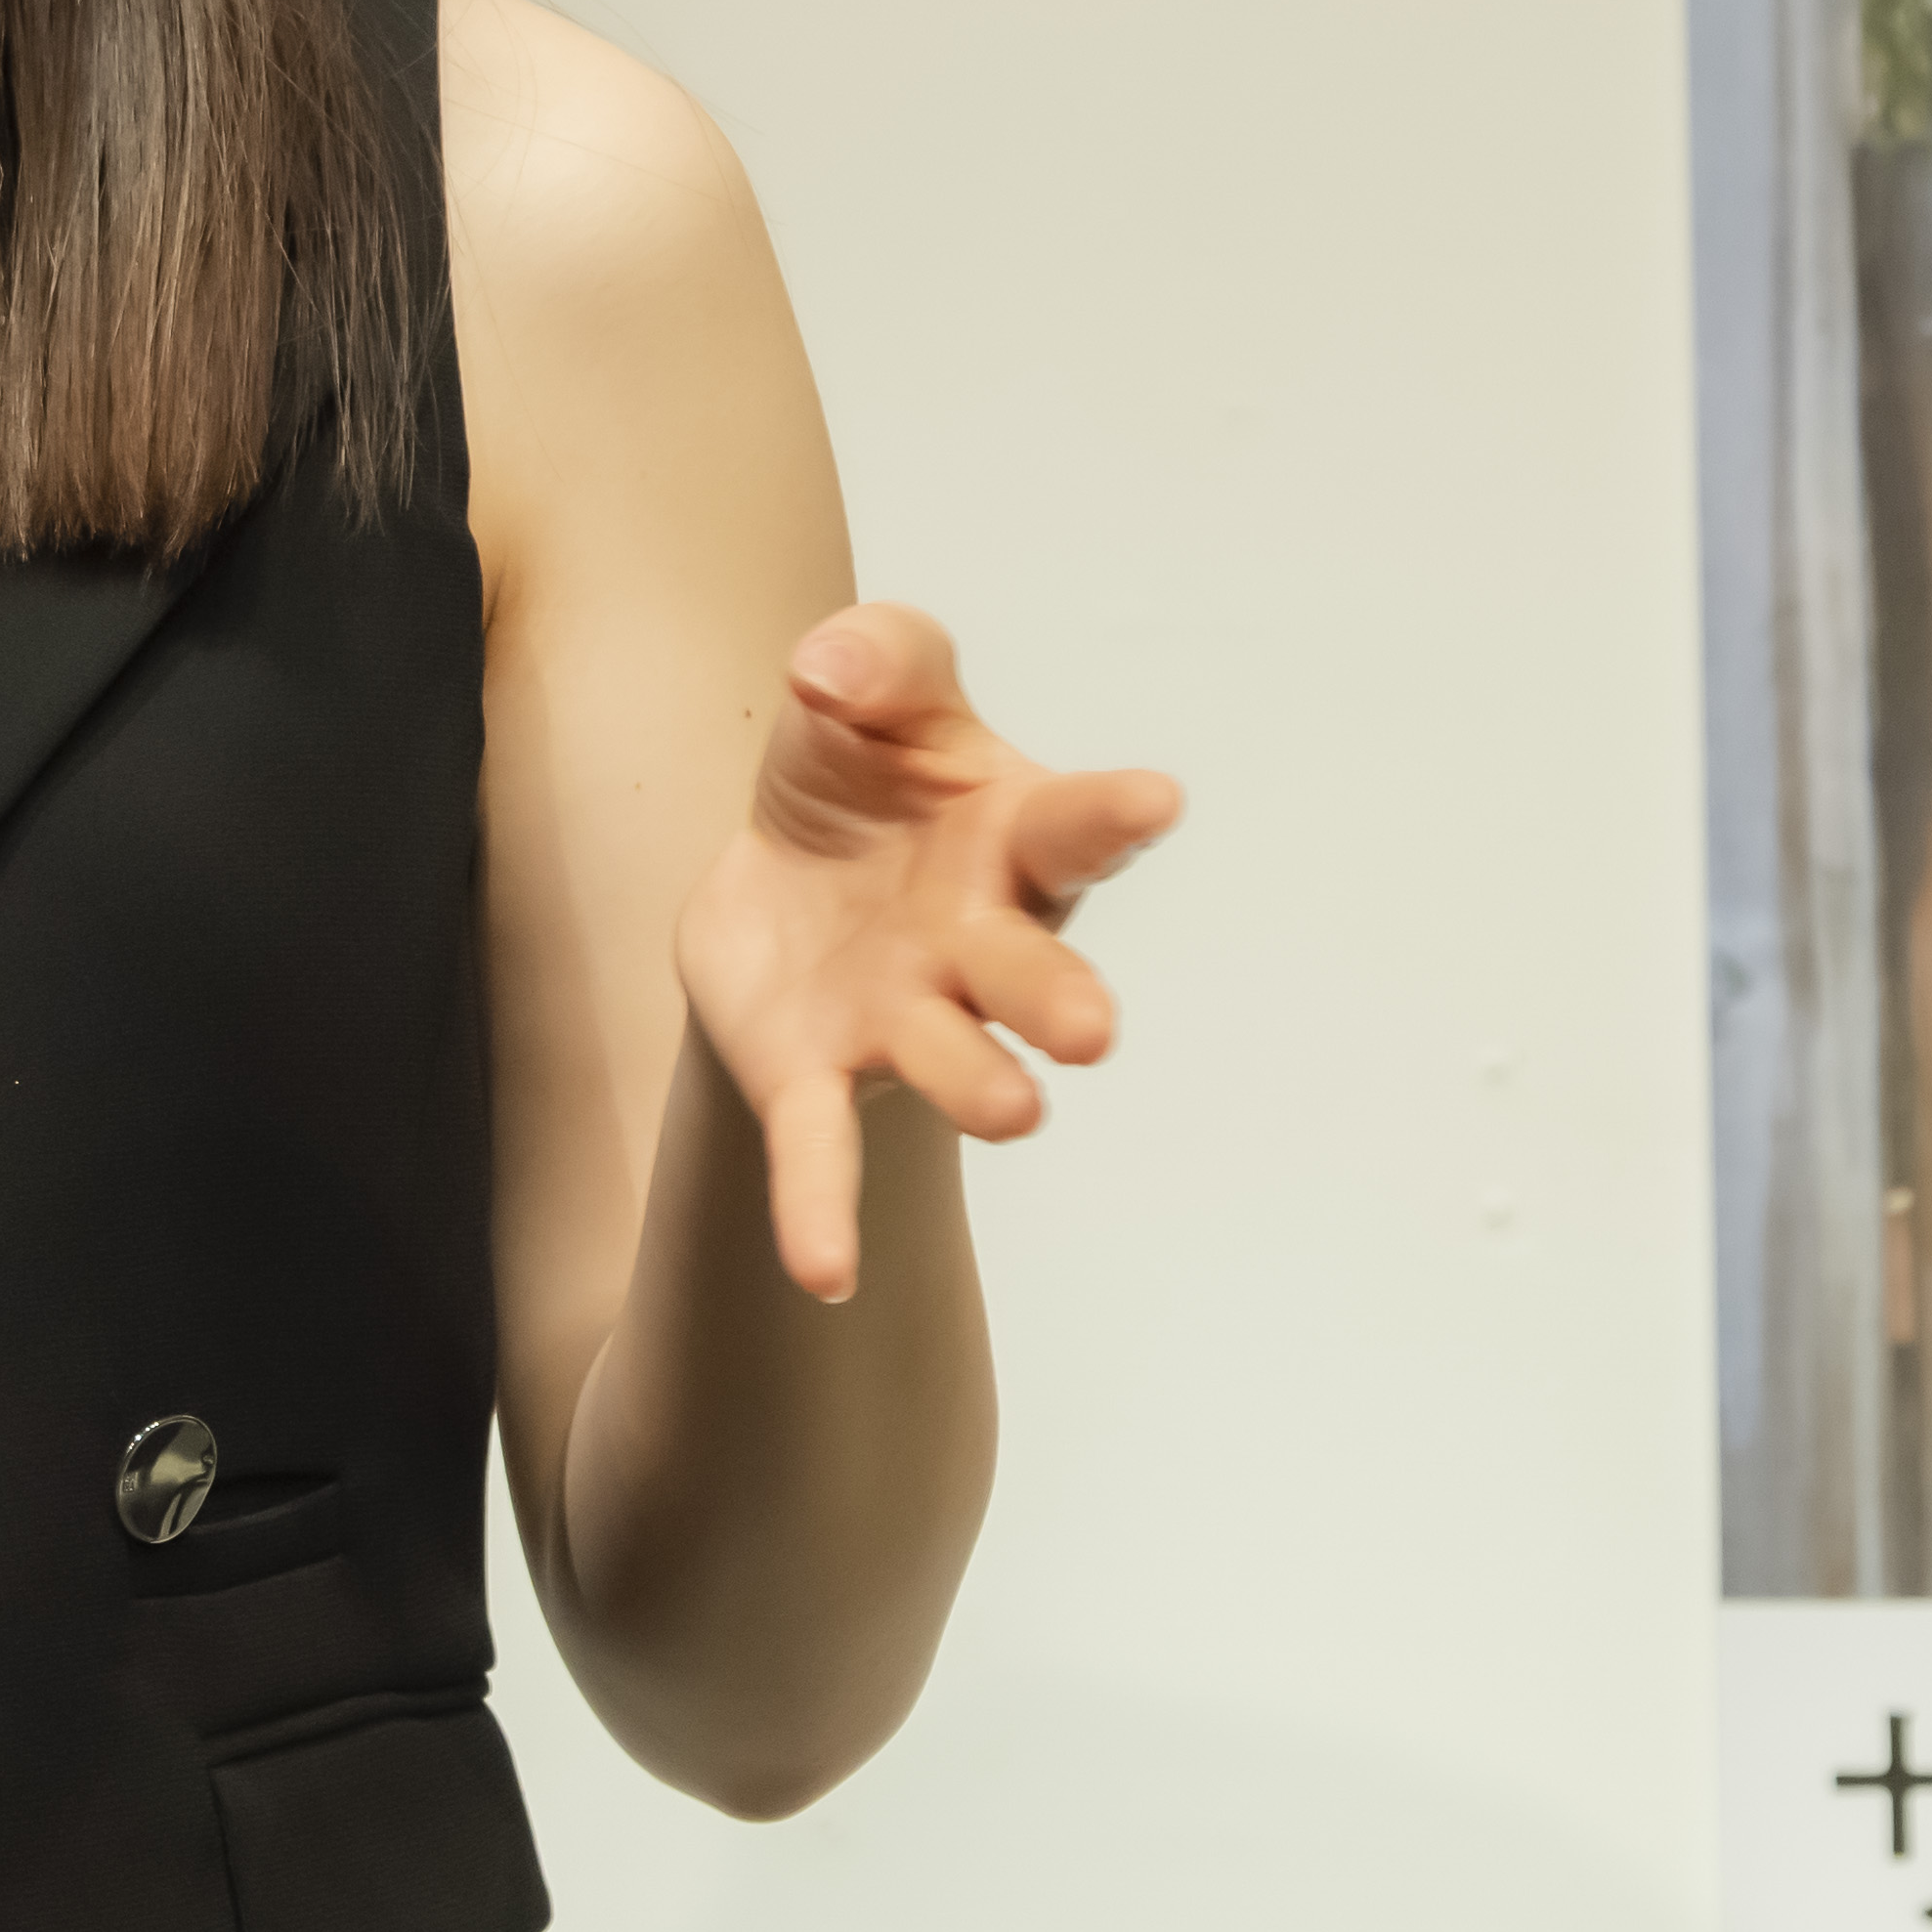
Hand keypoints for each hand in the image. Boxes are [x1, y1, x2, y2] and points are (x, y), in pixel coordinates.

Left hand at [671, 603, 1182, 1302]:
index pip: (1074, 824)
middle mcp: (977, 942)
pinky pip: (822, 1147)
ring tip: (1017, 1113)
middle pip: (1029, 972)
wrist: (777, 868)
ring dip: (980, 1087)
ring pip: (950, 1059)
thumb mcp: (874, 680)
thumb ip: (876, 655)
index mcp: (1011, 837)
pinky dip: (823, 1209)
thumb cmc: (869, 771)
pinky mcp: (815, 1074)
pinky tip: (825, 1276)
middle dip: (1059, 1000)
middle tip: (1090, 1029)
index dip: (1113, 814)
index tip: (1154, 802)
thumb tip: (828, 674)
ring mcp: (904, 1017)